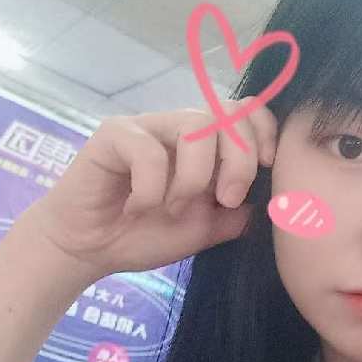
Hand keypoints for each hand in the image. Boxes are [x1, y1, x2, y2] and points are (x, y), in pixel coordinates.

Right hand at [20, 100, 275, 278]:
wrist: (89, 250)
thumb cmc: (145, 234)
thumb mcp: (206, 229)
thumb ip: (238, 212)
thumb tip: (272, 199)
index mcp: (208, 144)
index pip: (247, 110)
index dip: (265, 131)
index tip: (267, 167)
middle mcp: (182, 126)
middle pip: (230, 113)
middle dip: (239, 159)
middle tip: (226, 199)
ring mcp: (149, 125)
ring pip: (195, 127)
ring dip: (194, 177)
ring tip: (172, 209)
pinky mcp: (115, 133)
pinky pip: (149, 150)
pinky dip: (152, 189)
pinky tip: (136, 207)